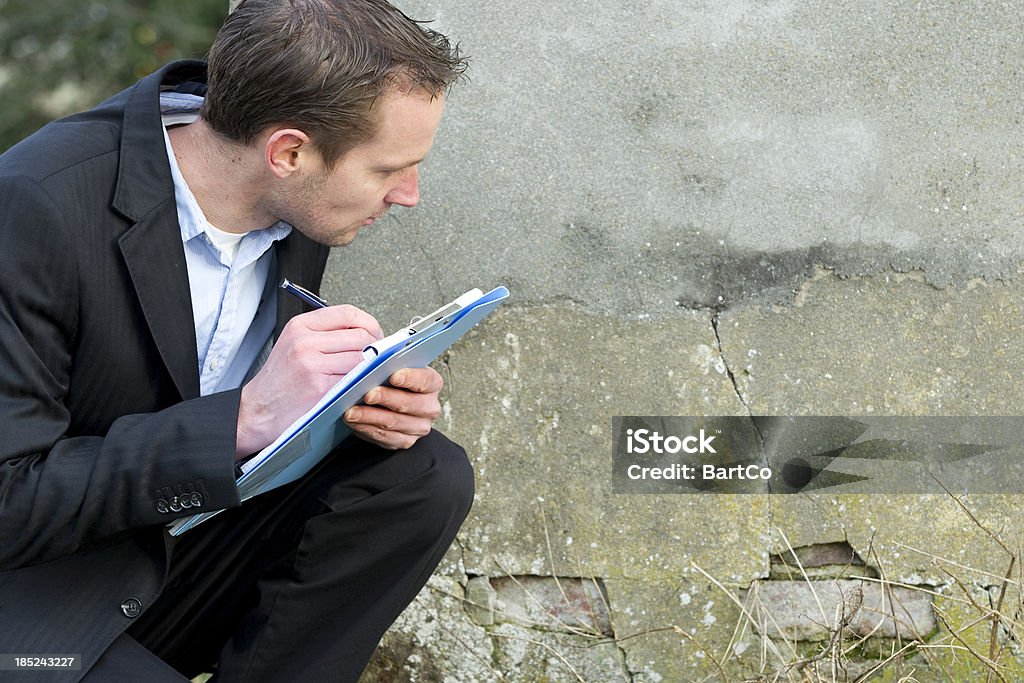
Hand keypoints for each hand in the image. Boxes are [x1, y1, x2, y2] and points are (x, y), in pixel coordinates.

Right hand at [235, 305, 382, 458]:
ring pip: (362, 357)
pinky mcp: (320, 387)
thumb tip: (365, 331)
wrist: (257, 411)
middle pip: (360, 335)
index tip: (375, 335)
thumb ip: (325, 334)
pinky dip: (362, 382)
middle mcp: (305, 342)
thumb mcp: (294, 344)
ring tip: (366, 373)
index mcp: (300, 326)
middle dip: (375, 347)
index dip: (369, 323)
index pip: (348, 313)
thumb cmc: (279, 381)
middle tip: (376, 358)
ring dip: (371, 367)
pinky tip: (358, 386)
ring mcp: (312, 364)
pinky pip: (355, 379)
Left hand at [343, 367, 442, 449]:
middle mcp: (429, 407)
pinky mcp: (405, 441)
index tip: (393, 375)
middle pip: (409, 403)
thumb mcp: (391, 367)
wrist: (385, 402)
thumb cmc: (387, 379)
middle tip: (368, 394)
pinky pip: (386, 438)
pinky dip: (367, 429)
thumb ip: (387, 363)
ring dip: (370, 417)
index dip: (410, 378)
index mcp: (432, 383)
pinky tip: (354, 422)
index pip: (425, 380)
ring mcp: (419, 426)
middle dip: (387, 398)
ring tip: (351, 411)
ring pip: (394, 422)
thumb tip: (372, 359)